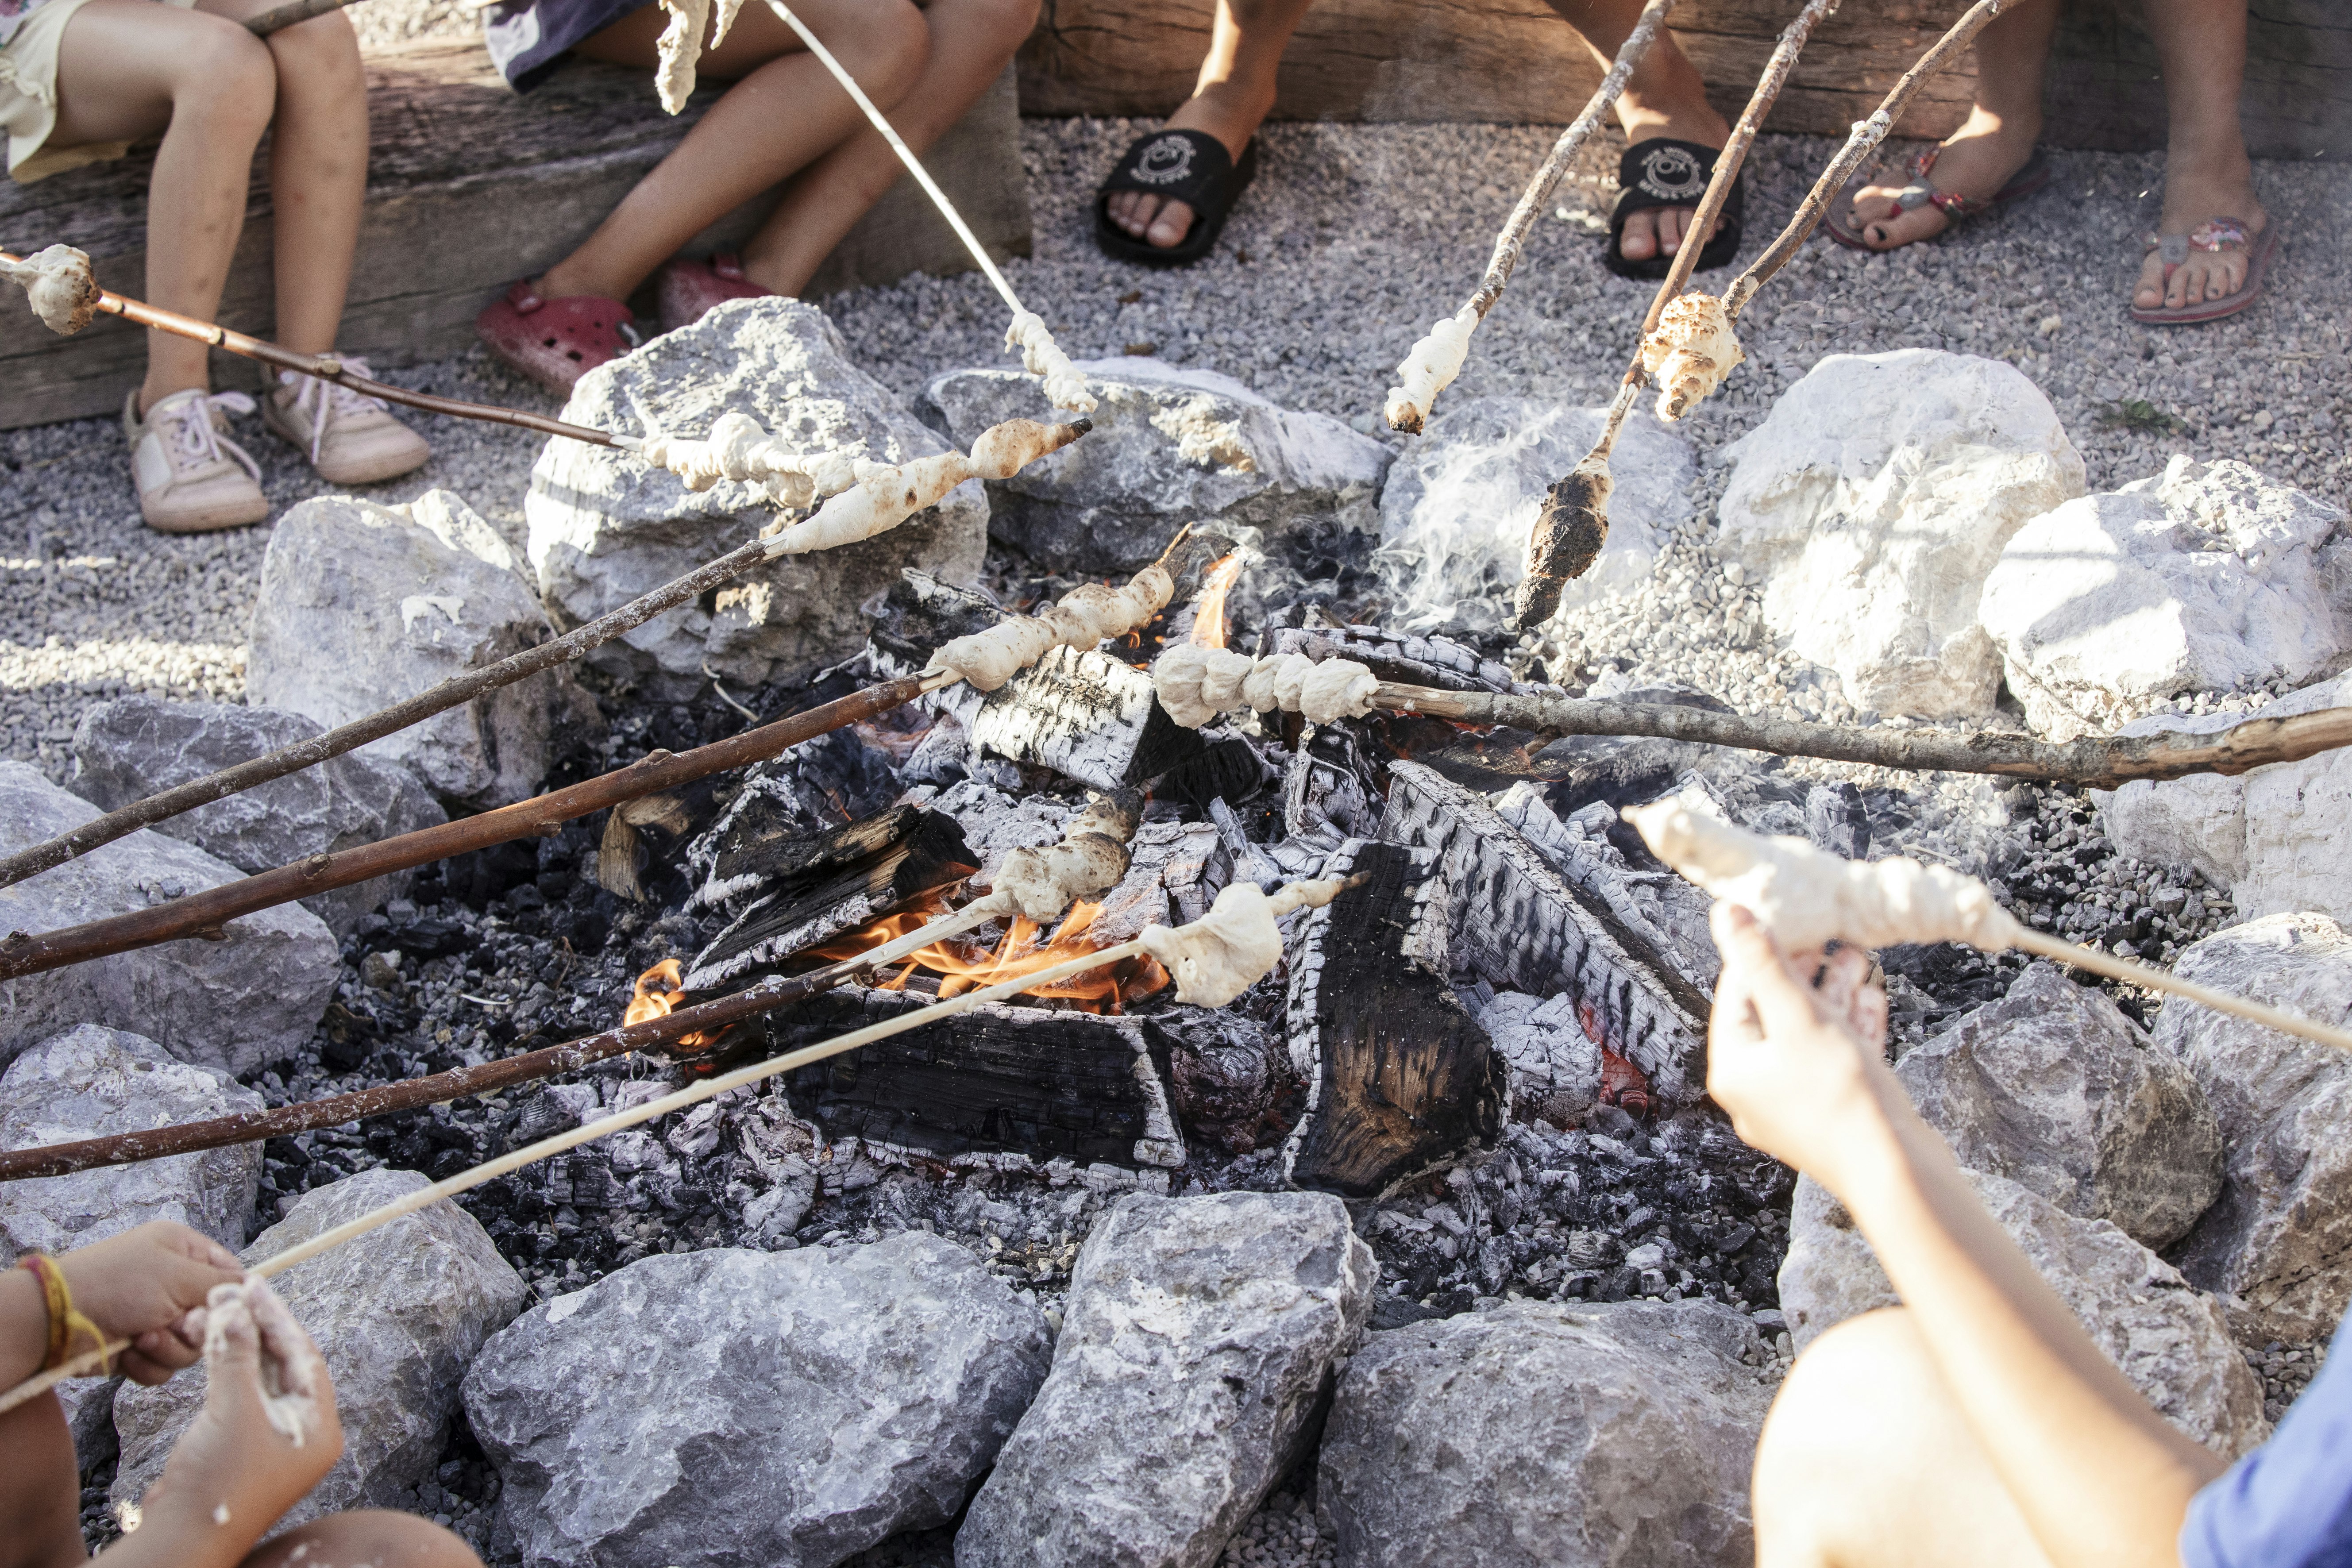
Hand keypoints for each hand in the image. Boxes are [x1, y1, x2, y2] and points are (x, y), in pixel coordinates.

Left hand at [59, 1222, 243, 1384]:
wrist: (58, 1319)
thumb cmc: (118, 1283)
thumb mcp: (179, 1274)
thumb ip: (223, 1283)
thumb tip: (255, 1288)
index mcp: (183, 1252)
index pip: (230, 1274)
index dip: (233, 1297)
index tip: (230, 1311)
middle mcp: (171, 1284)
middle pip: (212, 1318)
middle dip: (193, 1328)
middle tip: (176, 1323)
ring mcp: (154, 1317)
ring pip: (189, 1347)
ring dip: (168, 1347)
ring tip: (142, 1336)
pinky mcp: (138, 1349)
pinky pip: (164, 1366)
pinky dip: (149, 1363)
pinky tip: (129, 1352)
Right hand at [135, 1278, 342, 1559]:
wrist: (181, 1536)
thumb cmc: (219, 1480)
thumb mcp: (233, 1408)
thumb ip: (237, 1353)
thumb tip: (233, 1304)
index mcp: (320, 1428)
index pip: (305, 1357)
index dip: (279, 1318)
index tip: (254, 1287)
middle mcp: (303, 1433)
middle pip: (282, 1364)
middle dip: (254, 1327)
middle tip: (229, 1293)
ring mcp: (271, 1440)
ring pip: (256, 1376)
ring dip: (234, 1343)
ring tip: (209, 1310)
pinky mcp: (240, 1445)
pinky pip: (238, 1393)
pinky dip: (223, 1366)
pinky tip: (208, 1341)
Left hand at [1705, 901, 1901, 1195]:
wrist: (1898, 1173)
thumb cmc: (1843, 1097)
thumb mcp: (1799, 1015)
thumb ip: (1763, 962)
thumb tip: (1726, 912)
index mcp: (1735, 1071)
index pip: (1738, 996)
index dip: (1763, 954)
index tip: (1791, 922)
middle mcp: (1757, 1092)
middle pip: (1776, 1016)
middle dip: (1807, 975)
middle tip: (1833, 940)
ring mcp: (1795, 1108)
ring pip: (1810, 1037)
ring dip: (1834, 996)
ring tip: (1859, 959)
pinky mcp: (1833, 1116)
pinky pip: (1835, 1062)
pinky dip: (1851, 1030)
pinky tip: (1872, 1000)